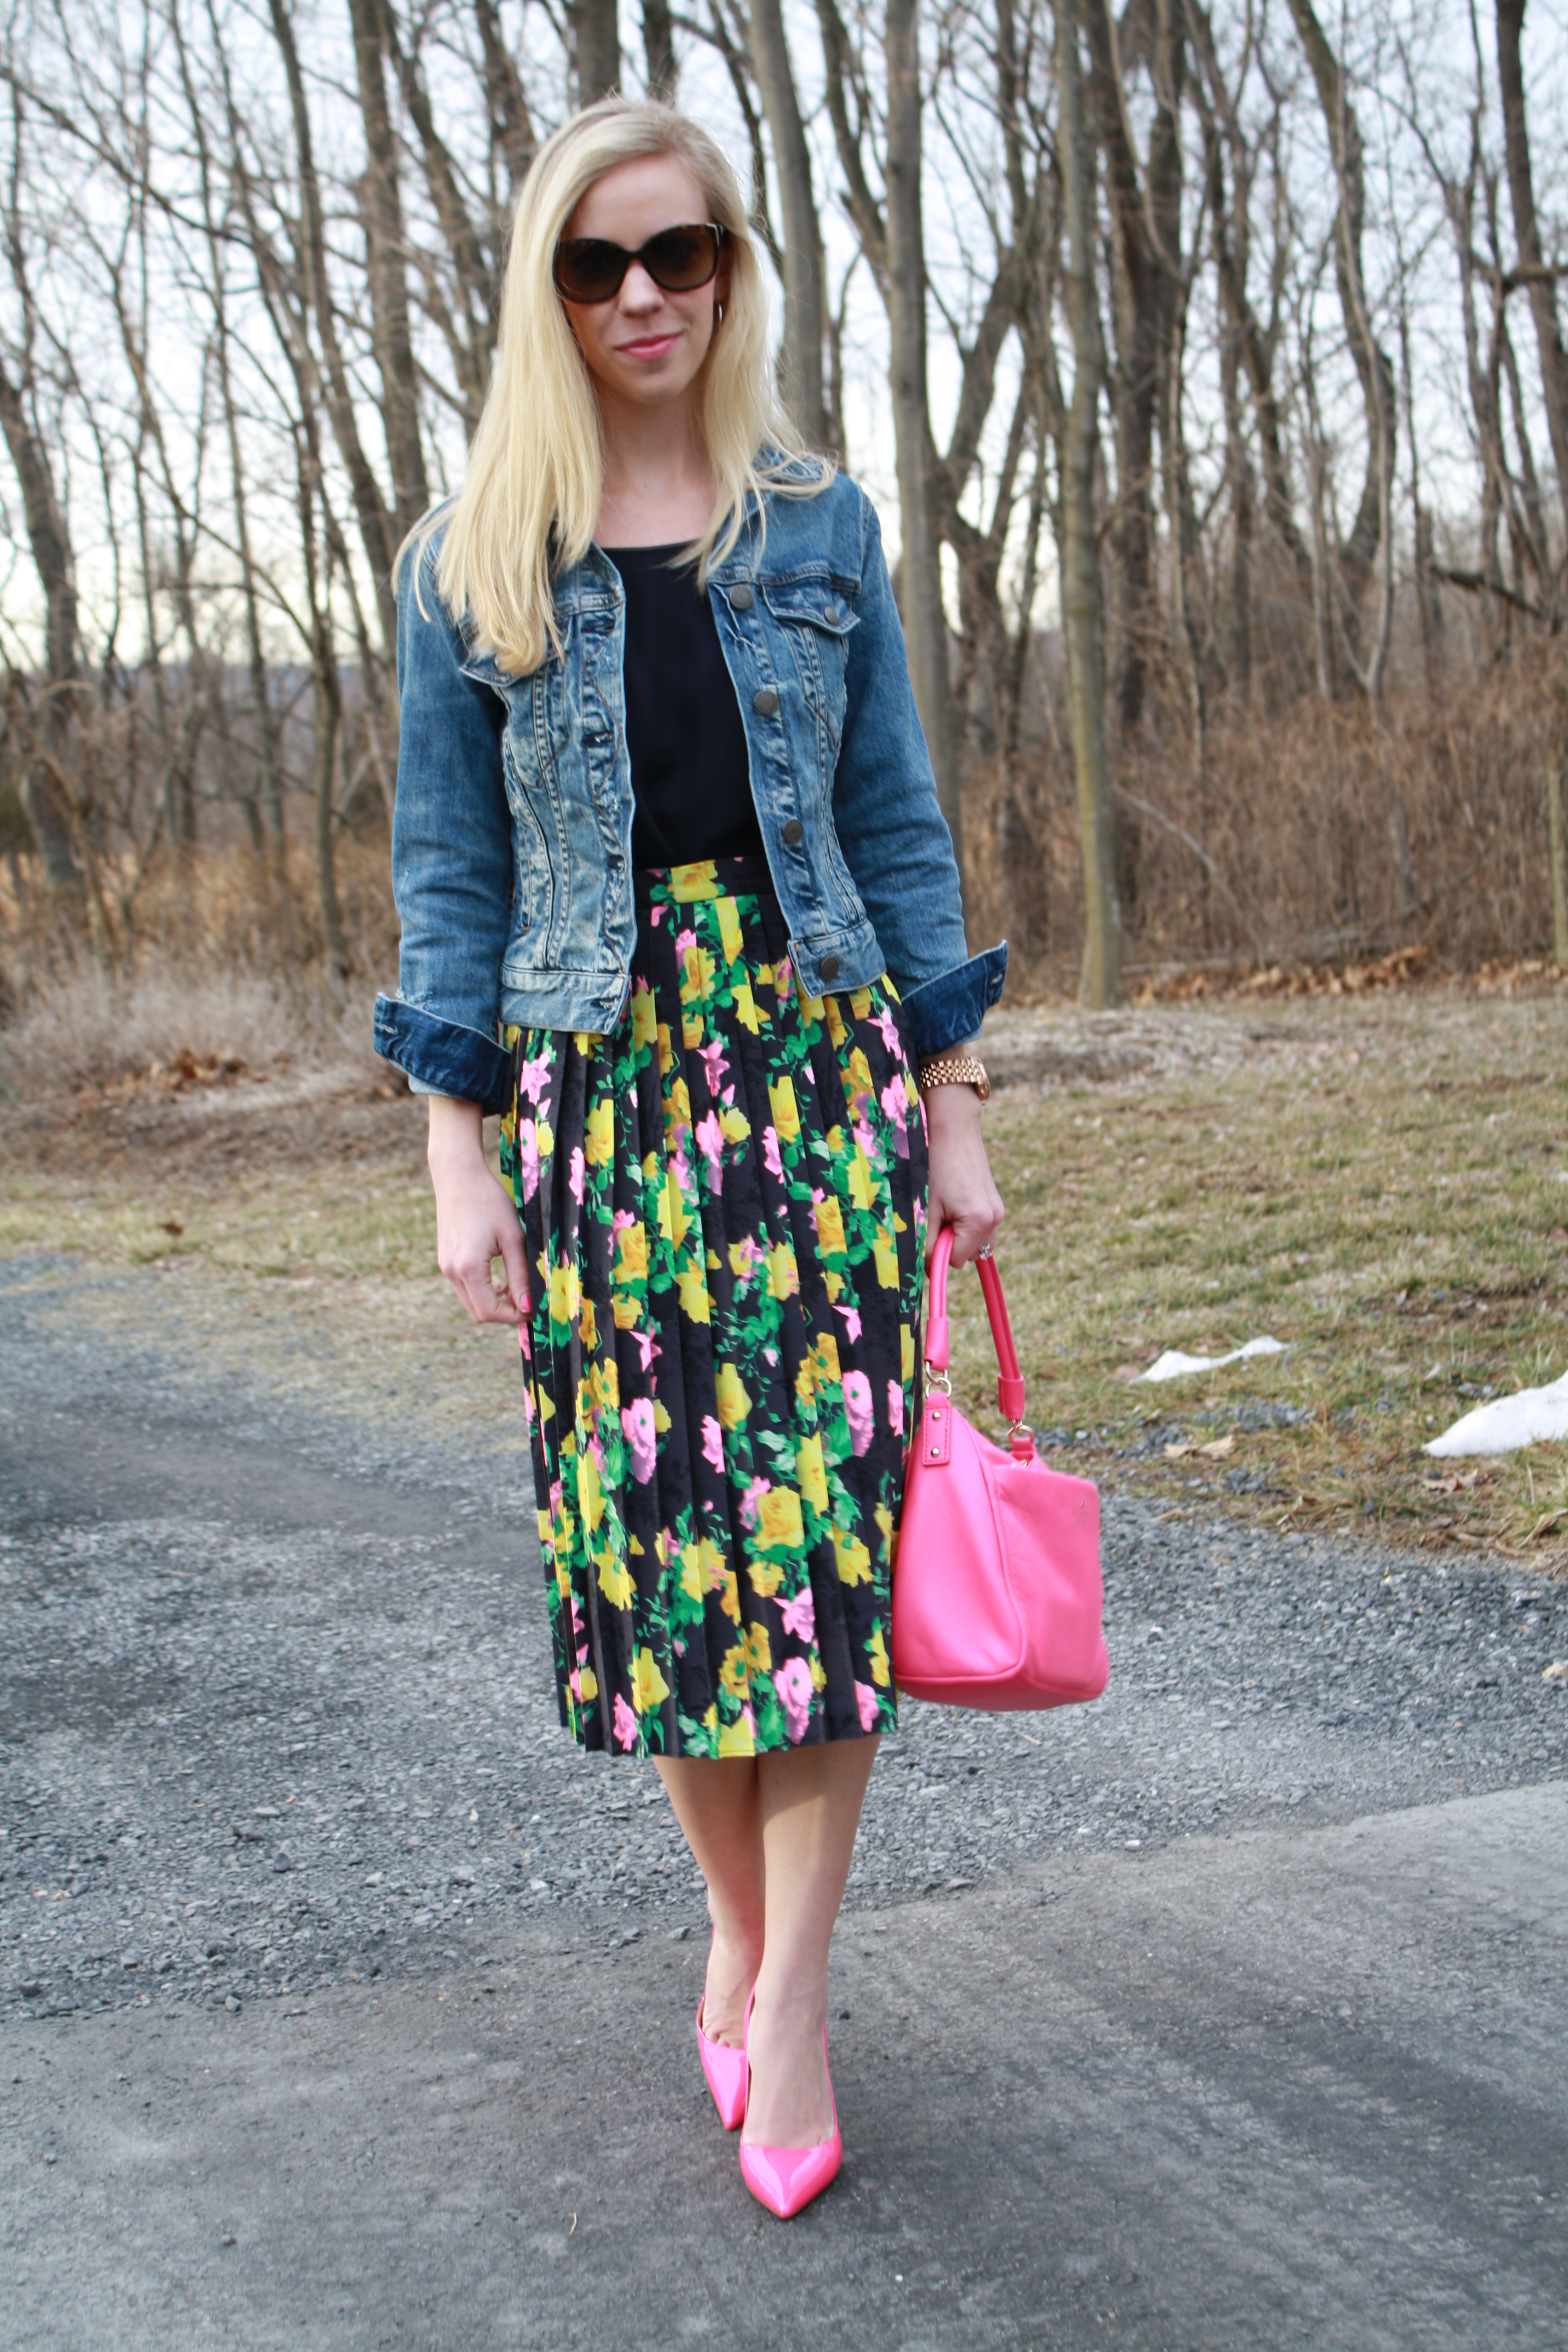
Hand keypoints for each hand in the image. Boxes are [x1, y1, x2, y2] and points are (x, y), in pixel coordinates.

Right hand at [427, 1097, 529, 1324]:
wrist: (458, 1175)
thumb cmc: (489, 1200)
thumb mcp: (513, 1238)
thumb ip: (520, 1275)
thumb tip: (529, 1307)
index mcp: (468, 1268)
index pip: (489, 1312)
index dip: (514, 1317)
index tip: (535, 1310)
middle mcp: (451, 1271)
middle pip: (478, 1312)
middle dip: (505, 1313)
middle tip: (529, 1301)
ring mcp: (445, 1266)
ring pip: (471, 1301)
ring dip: (494, 1301)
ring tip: (517, 1287)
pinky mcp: (445, 1260)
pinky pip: (465, 1287)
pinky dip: (483, 1289)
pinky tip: (499, 1276)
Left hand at [922, 1083, 1003, 1267]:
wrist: (954, 1131)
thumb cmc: (935, 1166)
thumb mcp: (927, 1207)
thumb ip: (929, 1242)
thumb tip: (928, 1268)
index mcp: (978, 1221)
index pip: (956, 1261)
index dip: (937, 1254)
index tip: (927, 1236)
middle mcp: (994, 1219)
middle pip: (968, 1256)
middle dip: (950, 1245)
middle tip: (936, 1216)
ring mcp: (998, 1211)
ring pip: (975, 1244)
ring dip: (959, 1236)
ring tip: (946, 1209)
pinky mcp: (996, 1204)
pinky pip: (981, 1230)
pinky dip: (967, 1226)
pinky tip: (955, 1205)